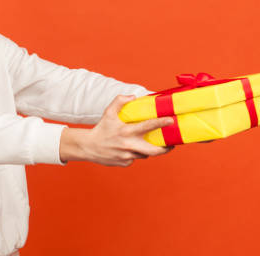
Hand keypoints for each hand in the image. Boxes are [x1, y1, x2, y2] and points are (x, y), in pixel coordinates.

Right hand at [59, 94, 174, 165]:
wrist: (88, 146)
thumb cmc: (101, 128)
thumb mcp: (108, 112)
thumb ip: (120, 101)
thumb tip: (133, 97)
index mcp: (127, 131)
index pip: (148, 126)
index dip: (161, 123)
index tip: (171, 120)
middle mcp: (129, 145)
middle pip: (155, 150)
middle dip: (166, 148)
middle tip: (171, 144)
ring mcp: (128, 156)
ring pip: (145, 154)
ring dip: (148, 149)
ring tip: (147, 143)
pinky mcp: (125, 163)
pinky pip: (135, 158)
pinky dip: (135, 154)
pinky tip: (129, 149)